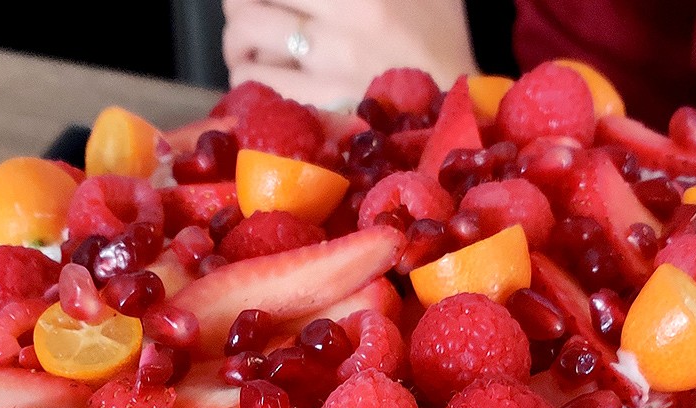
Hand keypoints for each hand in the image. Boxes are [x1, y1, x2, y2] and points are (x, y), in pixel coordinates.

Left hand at [222, 0, 477, 109]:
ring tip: (247, 46)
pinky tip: (262, 76)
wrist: (458, 108)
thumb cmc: (436, 39)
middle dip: (237, 6)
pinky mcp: (324, 107)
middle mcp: (346, 21)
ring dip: (237, 42)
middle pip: (251, 0)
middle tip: (246, 14)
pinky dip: (248, 77)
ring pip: (246, 40)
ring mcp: (332, 66)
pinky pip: (258, 84)